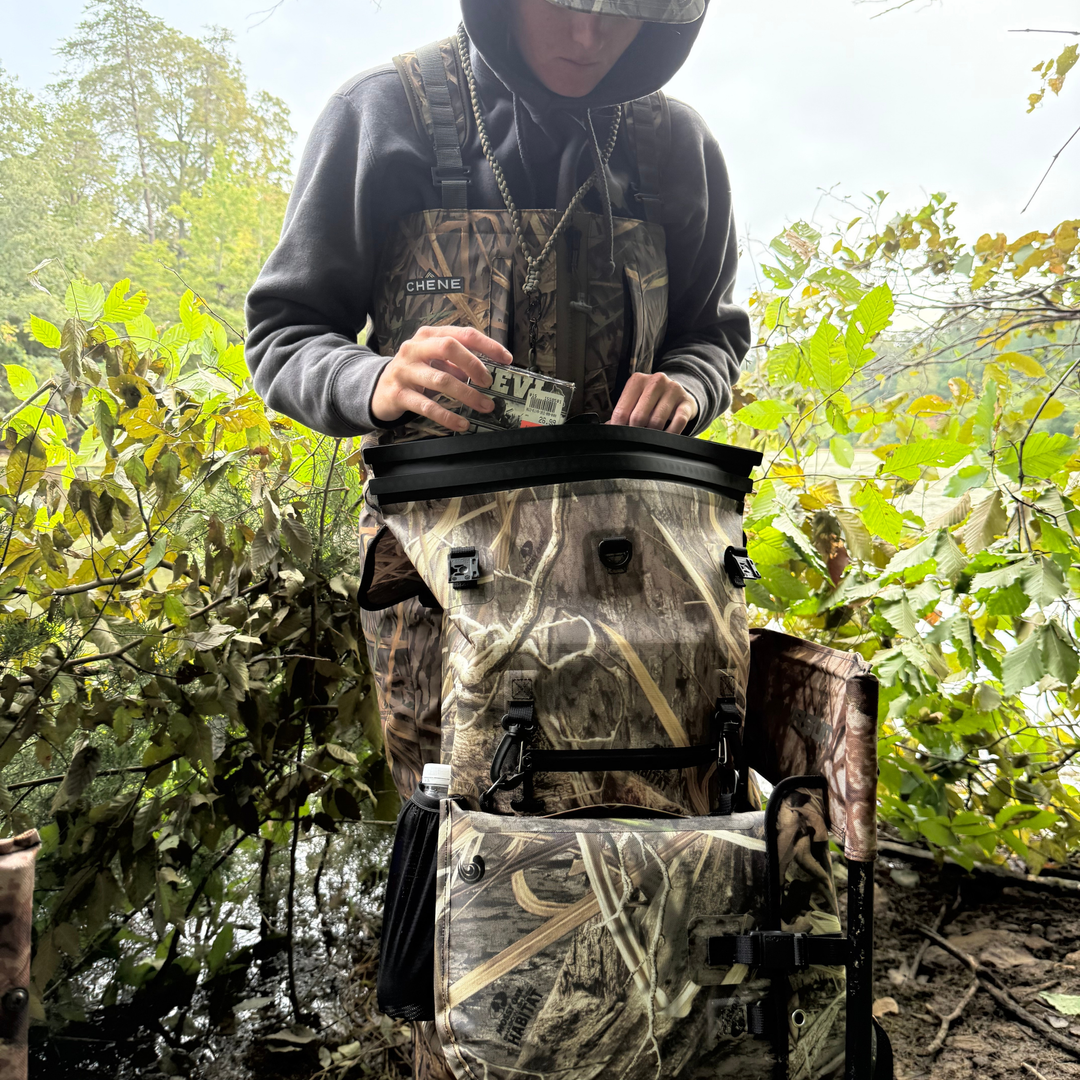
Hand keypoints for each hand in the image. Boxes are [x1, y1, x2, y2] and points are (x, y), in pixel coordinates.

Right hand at [371, 326, 513, 432]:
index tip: (506, 359)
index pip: (463, 334)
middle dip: (474, 365)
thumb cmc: (413, 373)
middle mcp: (415, 348)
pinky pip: (427, 405)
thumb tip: (487, 372)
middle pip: (449, 347)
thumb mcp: (434, 361)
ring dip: (467, 395)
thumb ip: (457, 363)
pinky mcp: (398, 394)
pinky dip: (448, 416)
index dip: (488, 345)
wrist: (377, 388)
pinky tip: (462, 423)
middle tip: (489, 383)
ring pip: (441, 379)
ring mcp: (405, 370)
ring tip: (484, 406)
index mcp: (429, 336)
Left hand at [608, 372, 697, 433]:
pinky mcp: (686, 401)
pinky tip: (666, 436)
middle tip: (637, 437)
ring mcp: (673, 390)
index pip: (621, 411)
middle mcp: (655, 381)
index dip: (618, 428)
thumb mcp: (636, 401)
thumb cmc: (652, 401)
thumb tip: (608, 430)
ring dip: (653, 434)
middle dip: (636, 432)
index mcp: (637, 380)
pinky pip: (678, 423)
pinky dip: (670, 434)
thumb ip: (622, 413)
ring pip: (657, 422)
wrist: (679, 394)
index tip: (619, 437)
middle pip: (638, 417)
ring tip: (651, 436)